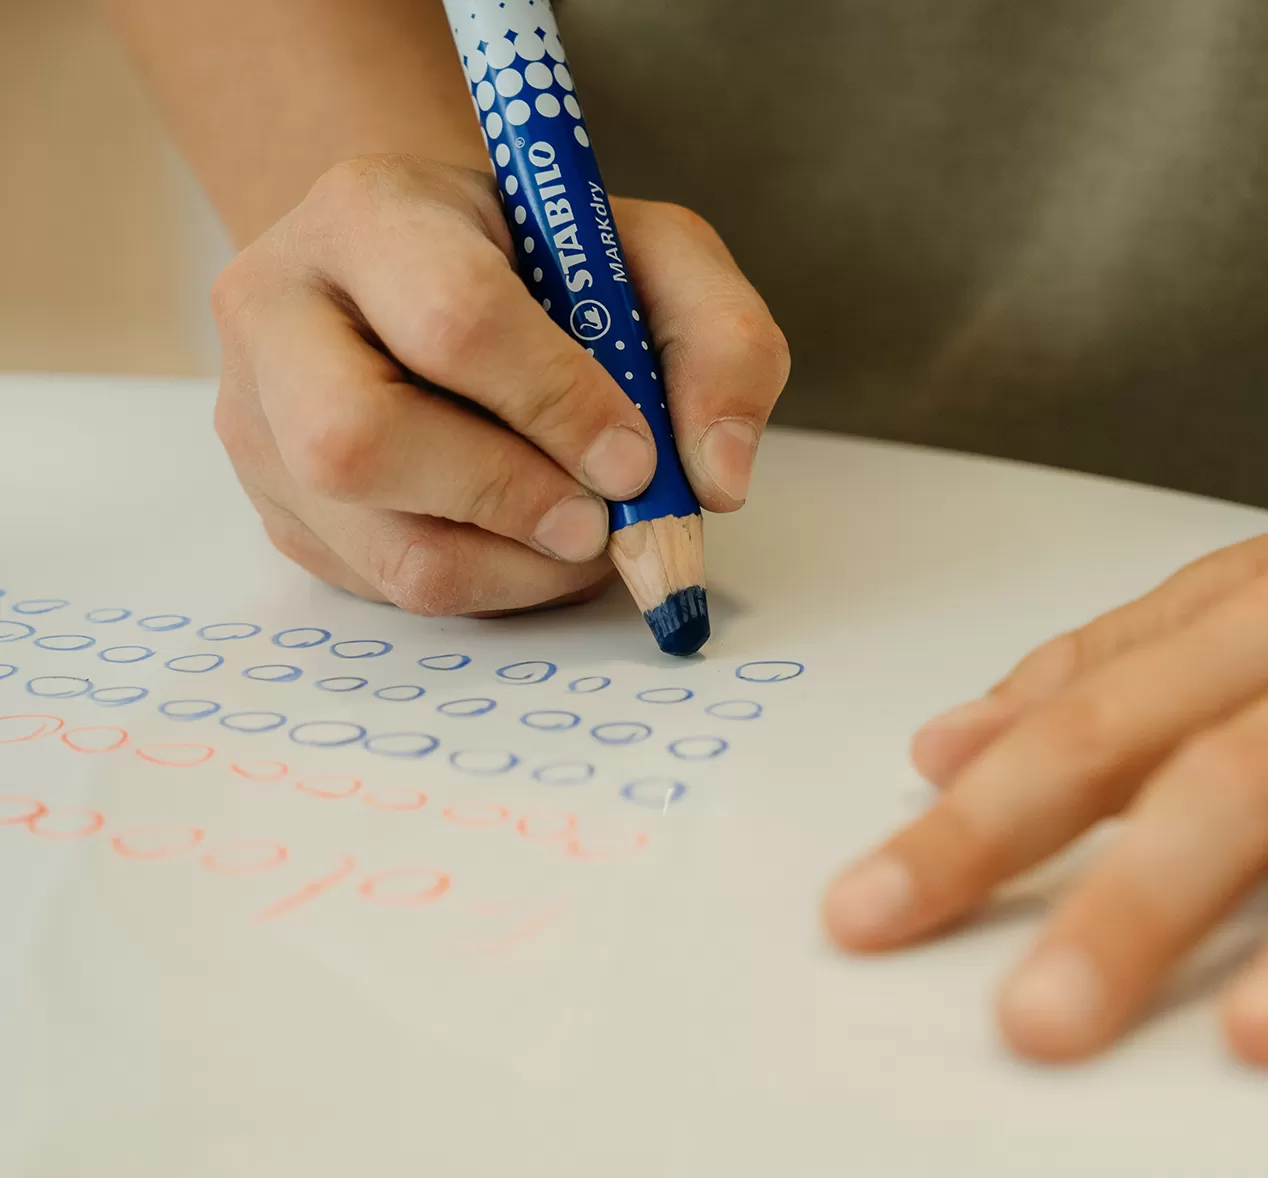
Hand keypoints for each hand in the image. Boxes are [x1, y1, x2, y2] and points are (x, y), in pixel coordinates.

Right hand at [210, 154, 788, 613]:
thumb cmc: (548, 267)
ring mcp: (259, 421)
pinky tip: (530, 541)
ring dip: (516, 565)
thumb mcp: (657, 260)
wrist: (437, 278)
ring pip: (382, 544)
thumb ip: (723, 343)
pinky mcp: (279, 510)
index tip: (635, 454)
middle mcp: (279, 311)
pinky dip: (489, 587)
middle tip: (599, 518)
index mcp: (371, 213)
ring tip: (581, 534)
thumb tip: (716, 479)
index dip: (559, 404)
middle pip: (360, 442)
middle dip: (512, 499)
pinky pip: (388, 589)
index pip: (452, 320)